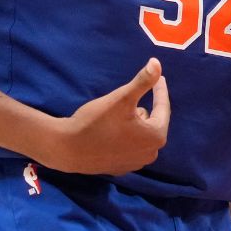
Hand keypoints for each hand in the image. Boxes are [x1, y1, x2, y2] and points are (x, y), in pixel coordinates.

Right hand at [43, 58, 170, 174]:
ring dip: (134, 124)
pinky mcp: (122, 168)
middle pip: (152, 122)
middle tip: (130, 98)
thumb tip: (157, 62)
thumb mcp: (122, 98)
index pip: (163, 107)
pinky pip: (130, 146)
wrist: (68, 149)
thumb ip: (143, 81)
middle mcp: (151, 153)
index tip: (160, 77)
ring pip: (141, 134)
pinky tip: (112, 132)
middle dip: (143, 108)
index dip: (160, 90)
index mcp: (156, 136)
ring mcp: (136, 163)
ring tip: (118, 115)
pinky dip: (125, 137)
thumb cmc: (96, 122)